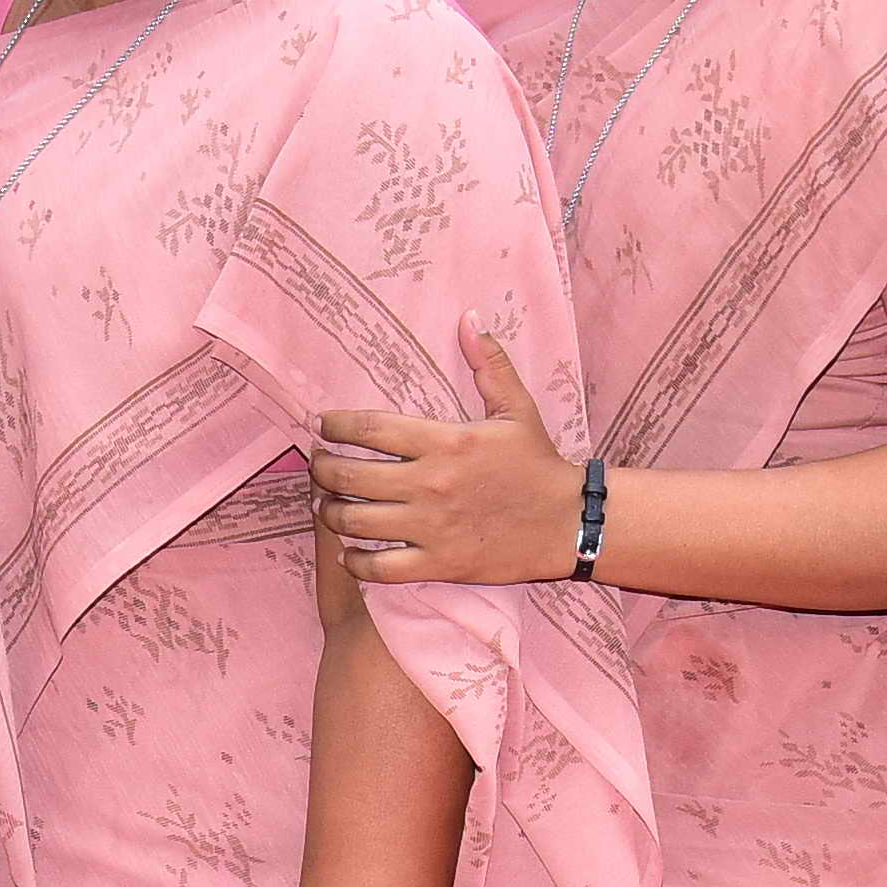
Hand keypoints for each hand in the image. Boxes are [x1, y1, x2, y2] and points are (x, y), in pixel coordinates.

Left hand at [310, 328, 583, 588]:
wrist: (567, 523)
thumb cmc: (538, 465)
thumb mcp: (517, 409)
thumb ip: (489, 365)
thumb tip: (471, 318)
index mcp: (445, 441)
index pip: (369, 428)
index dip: (334, 425)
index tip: (322, 425)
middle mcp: (430, 484)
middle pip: (349, 476)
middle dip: (322, 469)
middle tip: (319, 464)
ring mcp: (431, 527)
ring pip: (355, 522)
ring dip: (331, 512)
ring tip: (327, 504)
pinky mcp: (438, 564)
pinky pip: (380, 568)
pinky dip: (356, 562)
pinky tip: (349, 552)